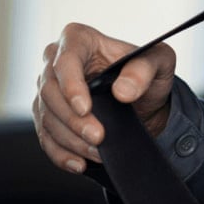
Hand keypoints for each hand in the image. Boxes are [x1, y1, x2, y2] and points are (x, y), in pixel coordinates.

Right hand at [33, 22, 176, 173]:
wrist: (141, 100)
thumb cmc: (146, 71)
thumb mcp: (158, 62)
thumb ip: (144, 70)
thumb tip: (123, 90)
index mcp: (78, 39)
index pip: (65, 60)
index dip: (71, 86)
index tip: (85, 109)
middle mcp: (56, 61)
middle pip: (50, 91)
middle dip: (73, 120)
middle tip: (98, 137)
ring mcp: (48, 89)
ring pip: (46, 116)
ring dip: (71, 140)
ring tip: (97, 152)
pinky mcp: (47, 115)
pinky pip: (45, 137)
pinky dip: (61, 154)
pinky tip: (79, 163)